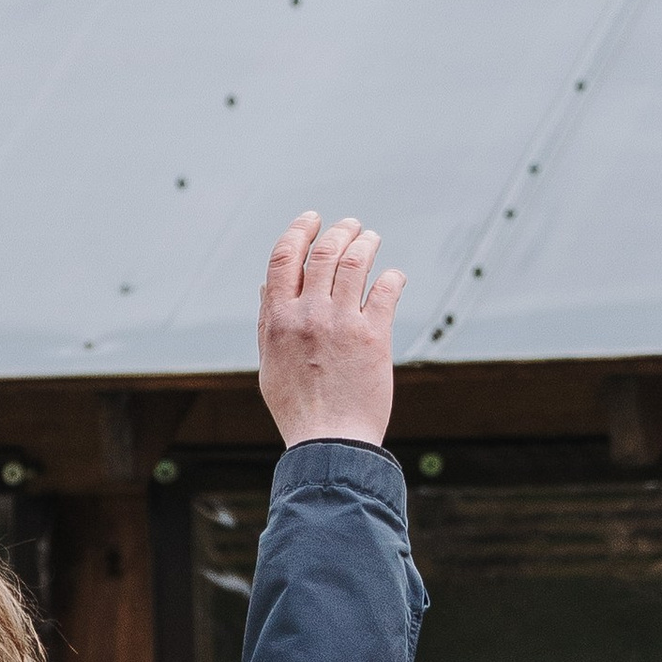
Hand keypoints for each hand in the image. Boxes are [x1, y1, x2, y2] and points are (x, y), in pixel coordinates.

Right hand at [257, 212, 404, 450]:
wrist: (330, 443)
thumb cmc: (299, 410)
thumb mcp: (270, 365)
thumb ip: (268, 323)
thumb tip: (267, 286)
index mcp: (279, 319)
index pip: (284, 257)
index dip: (300, 230)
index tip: (312, 219)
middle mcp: (309, 315)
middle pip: (324, 252)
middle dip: (339, 230)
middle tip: (352, 226)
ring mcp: (341, 324)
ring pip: (355, 262)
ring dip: (366, 243)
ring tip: (372, 239)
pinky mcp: (373, 338)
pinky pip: (385, 291)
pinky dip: (391, 277)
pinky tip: (394, 278)